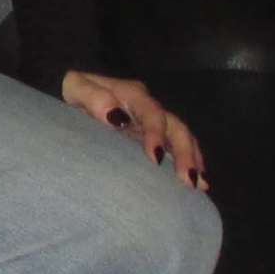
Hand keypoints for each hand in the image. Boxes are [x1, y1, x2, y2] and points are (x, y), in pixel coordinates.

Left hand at [62, 71, 208, 188]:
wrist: (75, 92)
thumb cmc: (75, 91)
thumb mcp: (77, 88)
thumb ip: (94, 98)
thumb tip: (118, 117)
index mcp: (133, 95)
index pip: (152, 113)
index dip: (157, 134)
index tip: (156, 158)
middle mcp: (149, 108)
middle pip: (175, 127)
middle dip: (184, 153)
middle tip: (187, 180)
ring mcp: (153, 123)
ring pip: (181, 138)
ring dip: (191, 160)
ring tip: (198, 185)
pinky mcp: (152, 137)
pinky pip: (175, 148)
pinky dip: (189, 164)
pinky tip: (199, 185)